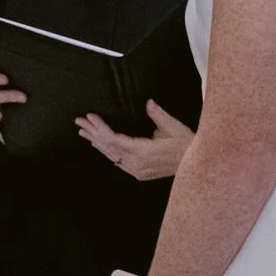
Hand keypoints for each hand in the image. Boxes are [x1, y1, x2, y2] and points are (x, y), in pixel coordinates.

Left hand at [76, 100, 192, 178]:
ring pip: (111, 155)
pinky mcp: (139, 173)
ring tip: (83, 132)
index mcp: (143, 152)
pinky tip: (99, 146)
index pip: (114, 139)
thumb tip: (148, 102)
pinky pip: (118, 161)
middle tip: (79, 122)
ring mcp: (137, 170)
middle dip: (93, 133)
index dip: (100, 128)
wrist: (196, 166)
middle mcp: (136, 164)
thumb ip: (159, 115)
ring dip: (96, 143)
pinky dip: (106, 152)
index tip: (90, 117)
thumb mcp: (174, 127)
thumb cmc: (186, 144)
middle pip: (108, 147)